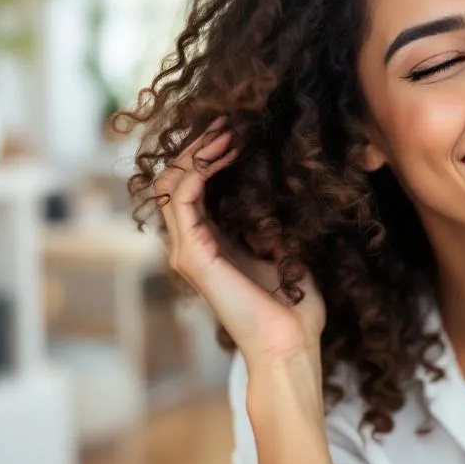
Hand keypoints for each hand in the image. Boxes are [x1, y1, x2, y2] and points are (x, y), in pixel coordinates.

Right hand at [155, 116, 324, 364]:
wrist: (290, 343)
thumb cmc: (294, 306)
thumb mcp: (284, 250)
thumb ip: (272, 222)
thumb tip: (281, 186)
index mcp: (209, 244)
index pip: (190, 187)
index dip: (205, 154)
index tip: (235, 129)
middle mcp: (189, 246)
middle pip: (173, 179)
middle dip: (197, 145)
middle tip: (227, 120)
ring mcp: (186, 252)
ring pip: (171, 184)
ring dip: (197, 151)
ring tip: (227, 130)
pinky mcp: (193, 256)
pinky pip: (182, 199)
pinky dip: (199, 168)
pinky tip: (225, 151)